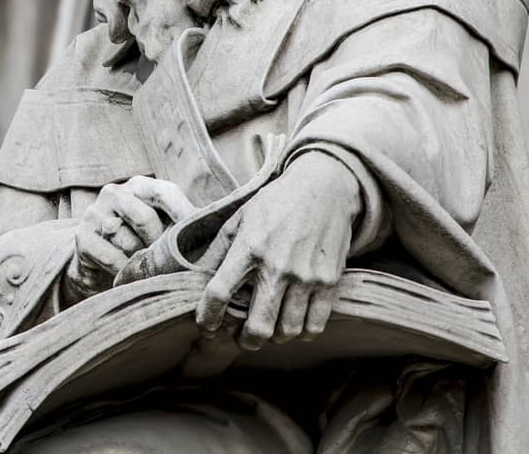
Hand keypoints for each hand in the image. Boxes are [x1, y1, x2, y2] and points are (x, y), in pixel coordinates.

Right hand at [65, 177, 194, 301]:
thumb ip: (181, 226)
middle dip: (157, 245)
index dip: (183, 213)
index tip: (204, 233)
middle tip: (165, 261)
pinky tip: (124, 273)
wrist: (96, 263)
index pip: (164, 192)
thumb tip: (215, 232)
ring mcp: (95, 213)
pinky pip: (111, 256)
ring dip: (138, 260)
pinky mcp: (82, 236)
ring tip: (140, 265)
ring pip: (128, 242)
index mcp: (139, 186)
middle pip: (145, 218)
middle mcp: (114, 193)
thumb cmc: (139, 244)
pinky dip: (122, 270)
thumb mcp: (161, 230)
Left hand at [195, 151, 362, 350]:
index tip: (206, 327)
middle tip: (243, 339)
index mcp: (249, 248)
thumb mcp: (241, 216)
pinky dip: (302, 333)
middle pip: (258, 326)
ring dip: (275, 337)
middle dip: (246, 340)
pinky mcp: (329, 282)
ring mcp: (306, 276)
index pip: (220, 292)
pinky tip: (294, 324)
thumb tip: (199, 276)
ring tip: (270, 329)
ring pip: (288, 331)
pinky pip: (315, 325)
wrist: (325, 188)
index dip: (208, 316)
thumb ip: (220, 247)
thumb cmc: (277, 203)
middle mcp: (277, 266)